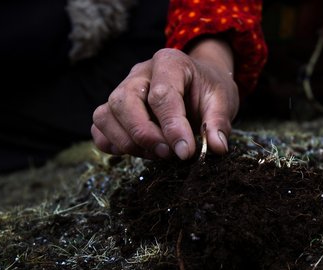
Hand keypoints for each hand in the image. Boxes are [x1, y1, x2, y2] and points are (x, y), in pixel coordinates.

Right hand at [91, 38, 238, 159]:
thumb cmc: (208, 90)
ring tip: (159, 154)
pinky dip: (112, 144)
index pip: (162, 94)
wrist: (199, 84)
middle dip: (144, 134)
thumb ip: (218, 123)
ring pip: (105, 115)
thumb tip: (216, 148)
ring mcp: (122, 90)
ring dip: (128, 142)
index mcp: (169, 62)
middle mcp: (139, 73)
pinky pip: (99, 128)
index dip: (172, 127)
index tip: (185, 152)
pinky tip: (139, 152)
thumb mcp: (222, 101)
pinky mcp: (115, 110)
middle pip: (124, 101)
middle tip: (169, 154)